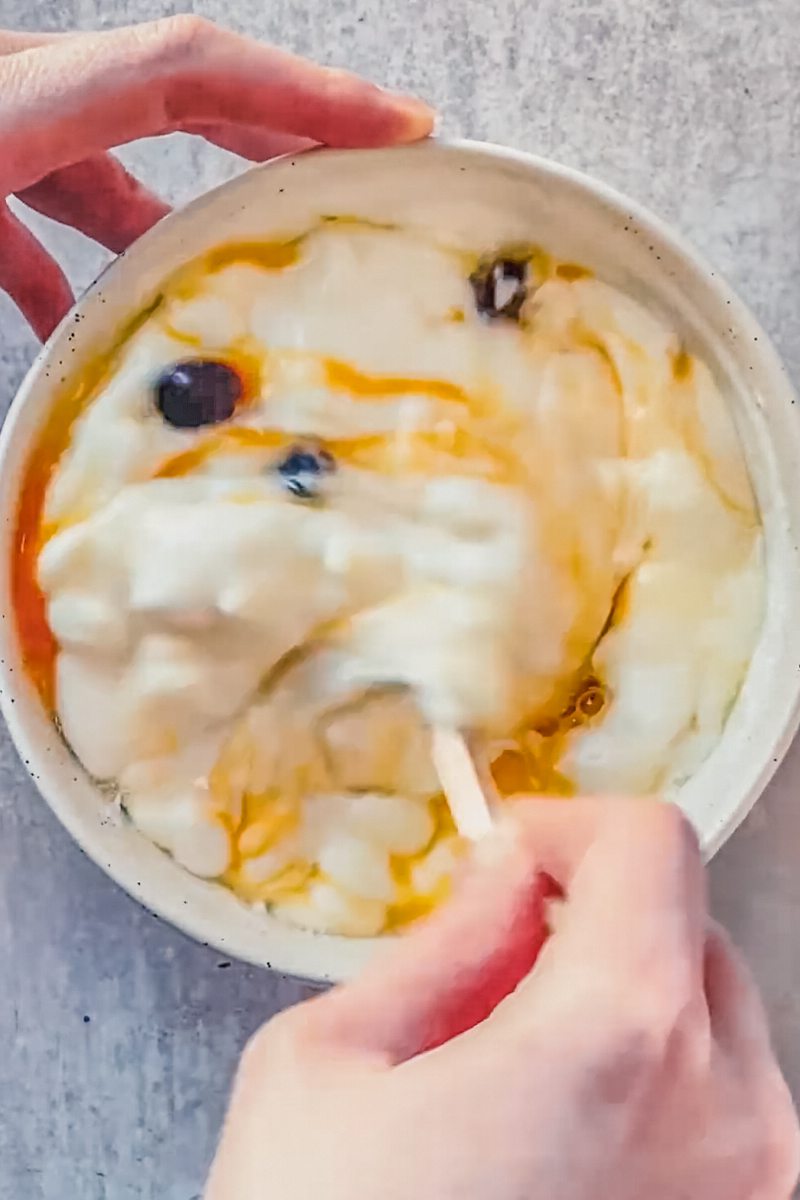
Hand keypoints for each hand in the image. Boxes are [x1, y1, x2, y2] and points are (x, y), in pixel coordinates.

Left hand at [0, 17, 432, 339]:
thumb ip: (16, 278)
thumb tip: (73, 365)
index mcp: (21, 101)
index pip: (191, 72)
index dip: (306, 94)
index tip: (403, 129)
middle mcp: (27, 100)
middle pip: (185, 100)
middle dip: (287, 134)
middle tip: (373, 175)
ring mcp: (8, 129)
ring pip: (114, 176)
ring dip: (180, 230)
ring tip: (250, 286)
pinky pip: (45, 221)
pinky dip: (77, 277)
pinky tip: (93, 337)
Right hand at [206, 799, 798, 1199]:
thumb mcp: (332, 1064)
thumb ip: (446, 946)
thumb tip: (507, 872)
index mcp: (616, 1039)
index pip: (653, 847)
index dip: (571, 825)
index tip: (510, 854)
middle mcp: (729, 1115)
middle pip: (688, 929)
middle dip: (595, 914)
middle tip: (499, 954)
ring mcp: (758, 1192)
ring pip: (711, 1021)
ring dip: (624, 1000)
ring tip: (518, 1057)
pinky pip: (722, 1111)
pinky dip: (654, 1082)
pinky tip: (560, 1131)